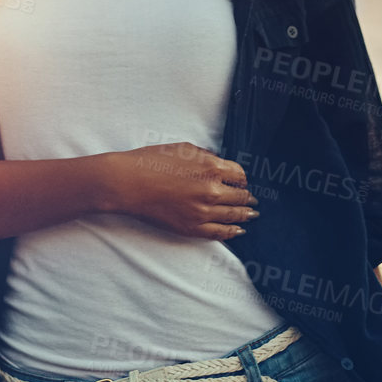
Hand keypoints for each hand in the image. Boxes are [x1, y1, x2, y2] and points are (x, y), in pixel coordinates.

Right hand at [100, 141, 258, 240]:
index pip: (239, 175)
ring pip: (234, 215)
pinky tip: (238, 230)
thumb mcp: (184, 148)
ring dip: (245, 214)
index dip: (242, 179)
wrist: (128, 183)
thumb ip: (207, 156)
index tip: (241, 182)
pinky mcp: (191, 227)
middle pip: (240, 196)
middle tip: (253, 199)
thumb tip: (220, 164)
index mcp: (211, 167)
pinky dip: (232, 232)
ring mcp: (203, 212)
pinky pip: (219, 232)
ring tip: (252, 214)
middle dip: (247, 197)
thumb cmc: (151, 161)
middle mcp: (212, 190)